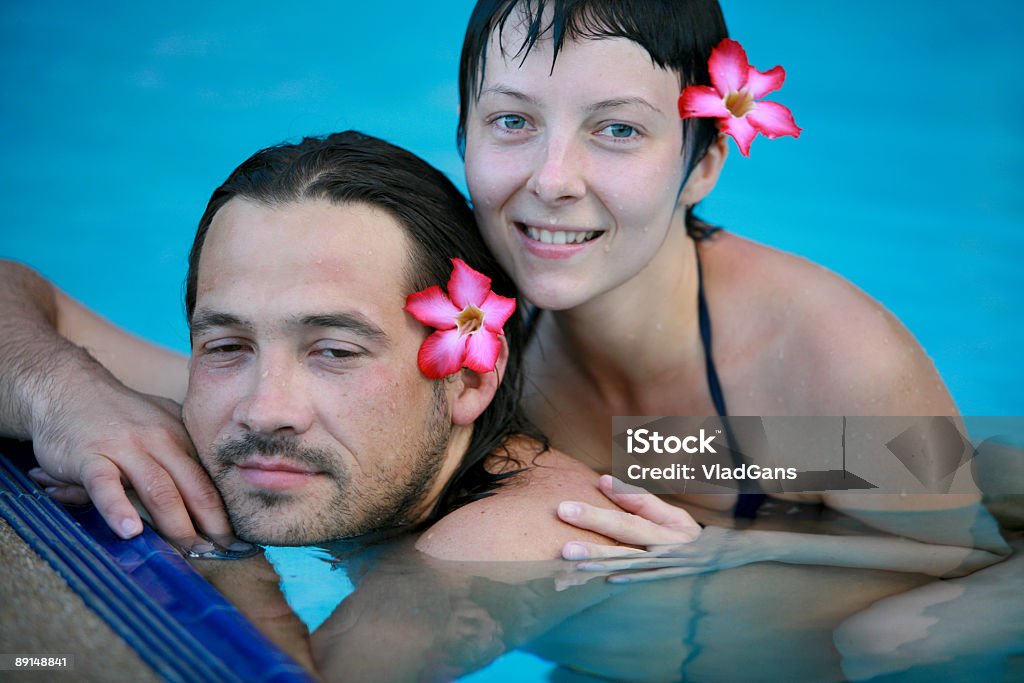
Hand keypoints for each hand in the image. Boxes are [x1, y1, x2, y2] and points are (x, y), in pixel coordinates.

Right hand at [26, 364, 243, 552]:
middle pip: (193, 487)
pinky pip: (106, 485)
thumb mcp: (161, 427)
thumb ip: (181, 459)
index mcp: (181, 439)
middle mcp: (160, 442)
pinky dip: (118, 509)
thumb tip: (207, 502)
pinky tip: (130, 532)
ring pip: (157, 488)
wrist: (69, 387)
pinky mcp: (90, 456)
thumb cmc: (120, 417)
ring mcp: (125, 448)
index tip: (239, 543)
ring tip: (189, 551)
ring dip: (175, 523)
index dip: (226, 514)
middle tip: (222, 555)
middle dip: (211, 524)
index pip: (209, 482)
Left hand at [558, 475, 765, 581]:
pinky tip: (601, 582)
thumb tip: (603, 480)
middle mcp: (665, 552)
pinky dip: (622, 582)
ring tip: (570, 565)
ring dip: (598, 567)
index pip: (627, 521)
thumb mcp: (672, 514)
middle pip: (624, 547)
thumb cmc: (689, 533)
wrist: (726, 559)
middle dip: (592, 547)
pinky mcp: (662, 585)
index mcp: (666, 531)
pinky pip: (638, 584)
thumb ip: (638, 498)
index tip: (566, 507)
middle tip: (563, 546)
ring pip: (626, 568)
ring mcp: (663, 572)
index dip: (597, 515)